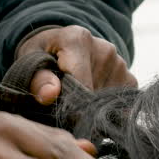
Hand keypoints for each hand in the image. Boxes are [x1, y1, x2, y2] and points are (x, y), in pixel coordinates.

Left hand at [16, 25, 137, 104]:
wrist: (61, 45)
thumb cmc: (42, 55)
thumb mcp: (28, 61)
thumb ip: (36, 79)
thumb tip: (49, 95)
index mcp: (78, 40)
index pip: (80, 84)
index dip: (70, 107)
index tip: (61, 118)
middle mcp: (105, 50)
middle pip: (94, 95)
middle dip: (80, 109)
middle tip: (64, 112)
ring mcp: (120, 64)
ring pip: (107, 103)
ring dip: (92, 110)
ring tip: (76, 103)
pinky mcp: (130, 79)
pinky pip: (119, 104)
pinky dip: (105, 110)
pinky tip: (91, 103)